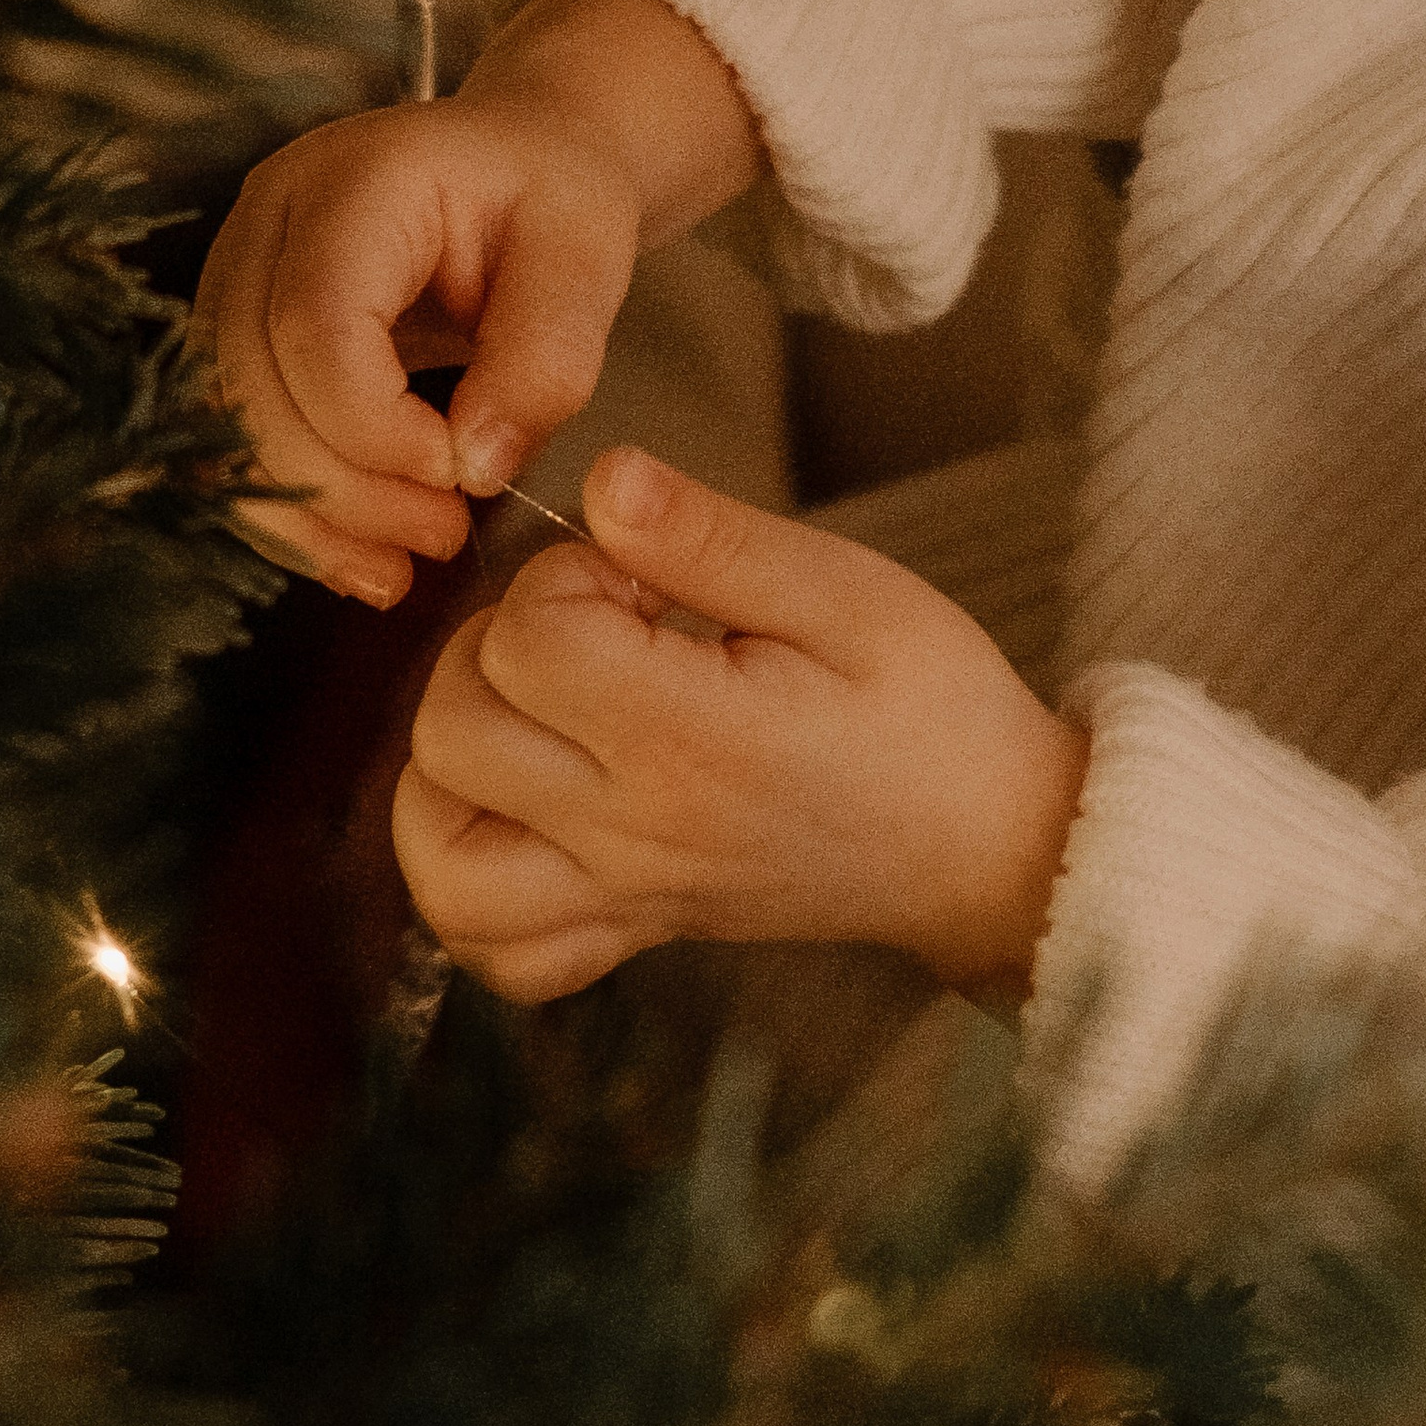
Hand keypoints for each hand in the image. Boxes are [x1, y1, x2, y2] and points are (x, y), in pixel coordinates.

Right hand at [193, 0, 759, 602]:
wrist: (516, 160)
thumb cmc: (552, 196)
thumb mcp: (585, 260)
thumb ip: (544, 360)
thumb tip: (475, 467)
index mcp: (350, 181)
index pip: (313, 324)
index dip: (372, 427)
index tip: (460, 478)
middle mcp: (266, 221)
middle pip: (249, 384)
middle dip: (342, 487)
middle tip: (446, 534)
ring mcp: (233, 274)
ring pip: (225, 426)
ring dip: (309, 515)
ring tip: (405, 564)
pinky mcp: (234, 332)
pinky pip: (233, 441)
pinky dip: (292, 512)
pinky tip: (362, 555)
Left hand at [393, 446, 1090, 1003]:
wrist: (990, 847)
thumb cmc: (931, 708)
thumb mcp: (851, 592)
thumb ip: (712, 538)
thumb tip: (602, 483)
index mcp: (693, 741)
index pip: (527, 642)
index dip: (565, 578)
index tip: (644, 580)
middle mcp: (636, 833)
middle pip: (452, 733)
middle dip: (498, 646)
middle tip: (599, 629)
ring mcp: (622, 895)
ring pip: (435, 849)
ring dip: (451, 760)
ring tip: (537, 710)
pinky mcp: (626, 929)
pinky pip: (487, 941)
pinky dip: (464, 877)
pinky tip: (512, 807)